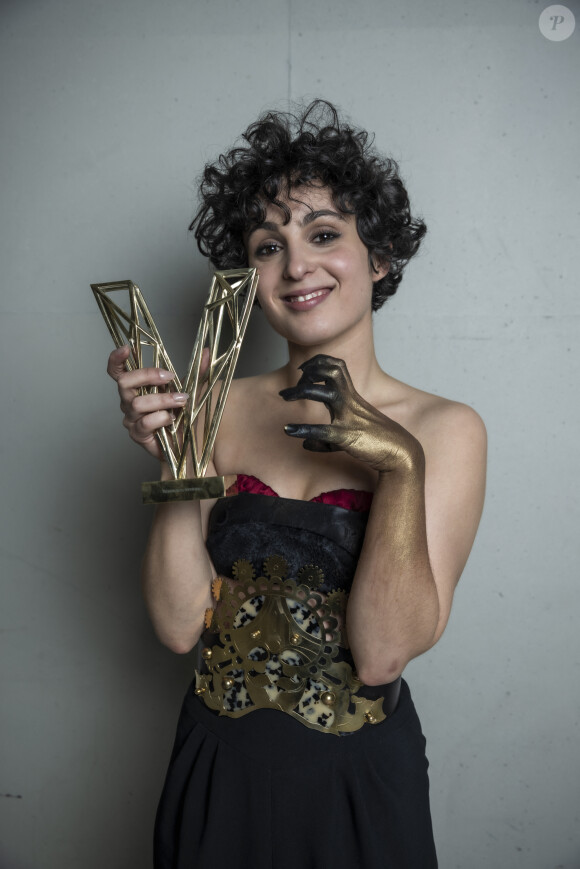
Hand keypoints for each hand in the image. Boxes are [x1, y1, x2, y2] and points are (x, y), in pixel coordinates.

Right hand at [107, 345, 188, 460]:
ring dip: (162, 400)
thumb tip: (207, 351)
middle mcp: (129, 401)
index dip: (116, 359)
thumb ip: (197, 371)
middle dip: (148, 376)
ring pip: (137, 403)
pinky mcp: (138, 434)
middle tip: (170, 377)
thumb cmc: (181, 413)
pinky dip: (161, 418)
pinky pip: (145, 423)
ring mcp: (131, 418)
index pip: (117, 371)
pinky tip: (173, 418)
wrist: (186, 441)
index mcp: (137, 387)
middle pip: (124, 382)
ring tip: (180, 401)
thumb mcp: (190, 388)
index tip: (126, 348)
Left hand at [279, 355, 422, 473]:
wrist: (401, 453)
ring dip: (302, 390)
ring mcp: (349, 417)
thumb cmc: (377, 442)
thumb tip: (304, 445)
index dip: (317, 363)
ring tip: (285, 397)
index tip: (302, 372)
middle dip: (308, 371)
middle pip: (332, 370)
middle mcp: (350, 402)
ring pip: (326, 392)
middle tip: (291, 386)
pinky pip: (323, 430)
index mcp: (352, 397)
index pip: (336, 366)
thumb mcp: (347, 437)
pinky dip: (304, 429)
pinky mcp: (348, 436)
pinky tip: (290, 430)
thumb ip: (324, 438)